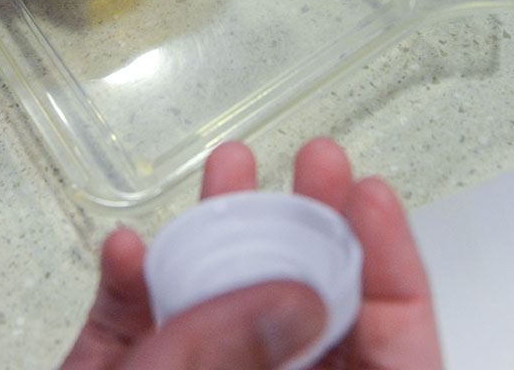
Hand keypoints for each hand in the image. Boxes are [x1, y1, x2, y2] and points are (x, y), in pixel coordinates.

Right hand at [61, 138, 442, 368]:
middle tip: (314, 162)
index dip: (390, 274)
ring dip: (220, 236)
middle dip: (309, 229)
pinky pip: (137, 322)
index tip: (370, 197)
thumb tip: (299, 300)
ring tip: (228, 169)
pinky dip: (130, 286)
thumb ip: (228, 356)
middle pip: (303, 319)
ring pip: (221, 307)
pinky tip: (123, 255)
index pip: (387, 361)